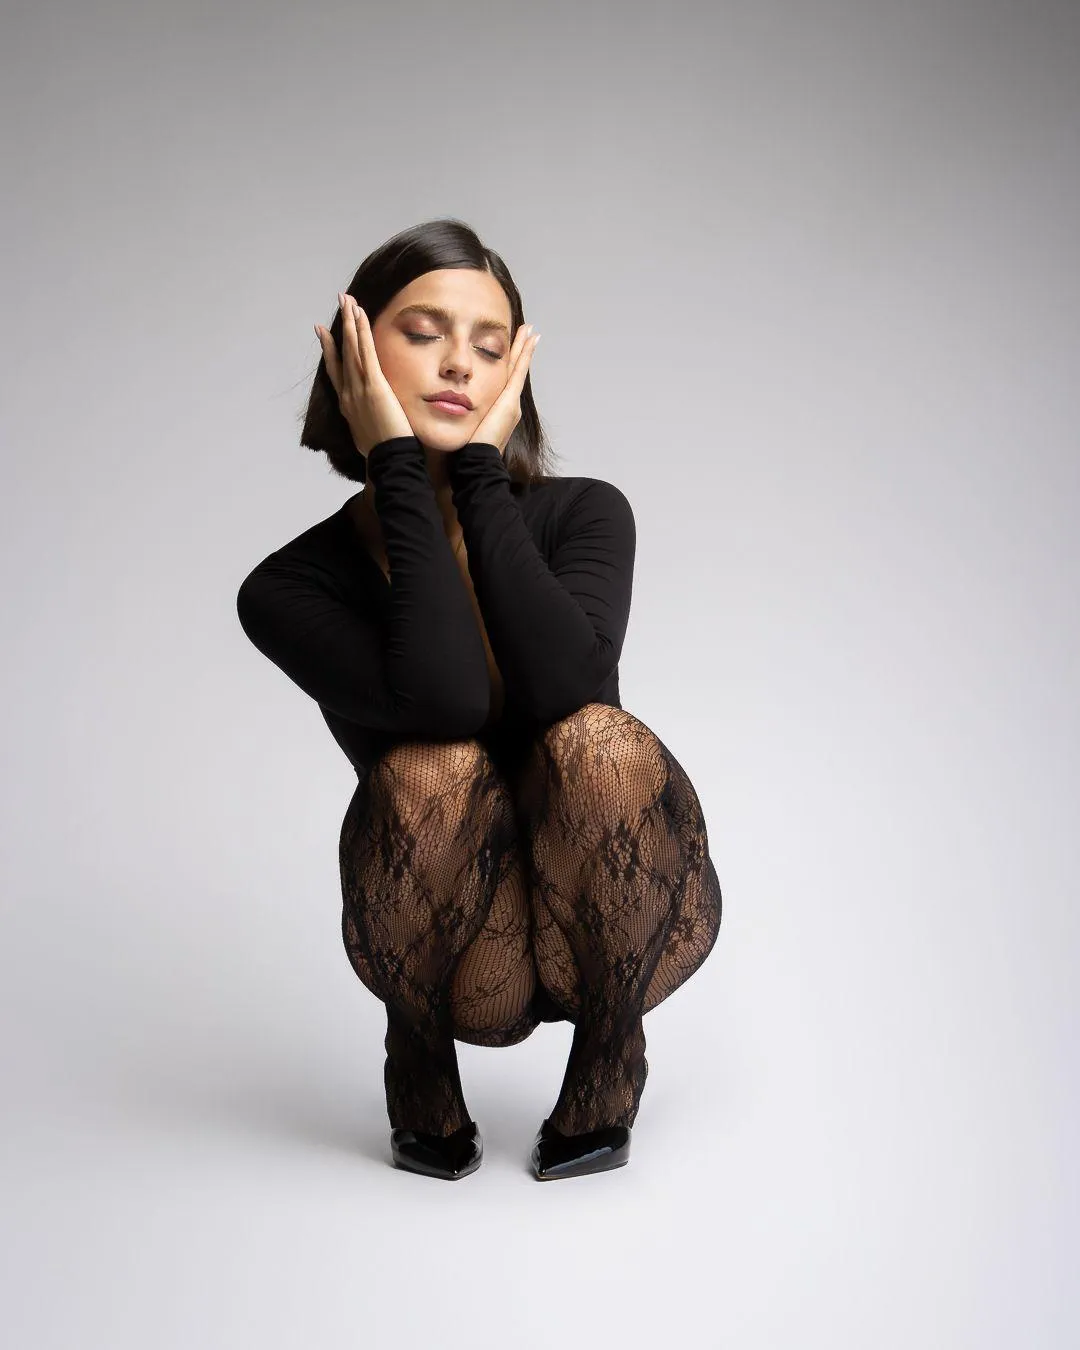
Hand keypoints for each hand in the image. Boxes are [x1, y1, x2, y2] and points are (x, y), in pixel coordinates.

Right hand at [315, 294, 412, 458]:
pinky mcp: (374, 386)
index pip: (336, 372)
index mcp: (347, 406)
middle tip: (339, 303)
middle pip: (342, 353)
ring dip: (350, 322)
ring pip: (352, 348)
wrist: (388, 461)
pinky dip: (362, 332)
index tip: (325, 333)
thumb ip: (367, 424)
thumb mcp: (369, 436)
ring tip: (348, 300)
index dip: (330, 350)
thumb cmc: (384, 454)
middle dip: (340, 326)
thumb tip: (371, 422)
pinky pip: (366, 353)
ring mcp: (359, 388)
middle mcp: (349, 394)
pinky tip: (360, 316)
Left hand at [467, 323, 540, 455]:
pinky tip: (529, 341)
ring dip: (524, 349)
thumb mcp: (462, 426)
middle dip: (522, 351)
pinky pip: (518, 372)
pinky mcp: (509, 401)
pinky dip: (525, 356)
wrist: (476, 462)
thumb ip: (458, 415)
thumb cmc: (466, 450)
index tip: (514, 347)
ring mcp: (511, 402)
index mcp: (498, 410)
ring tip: (531, 332)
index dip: (509, 364)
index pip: (504, 380)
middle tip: (530, 332)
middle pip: (515, 371)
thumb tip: (443, 405)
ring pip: (518, 369)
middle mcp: (508, 405)